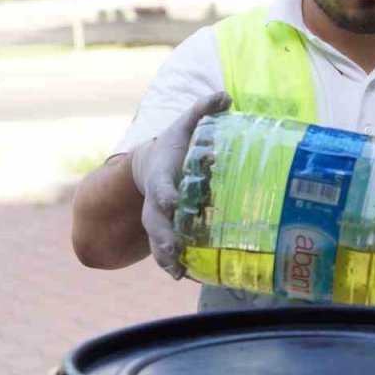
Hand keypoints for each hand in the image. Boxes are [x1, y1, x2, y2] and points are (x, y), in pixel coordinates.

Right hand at [131, 92, 231, 278]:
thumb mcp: (185, 125)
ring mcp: (159, 220)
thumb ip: (202, 110)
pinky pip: (170, 251)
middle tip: (172, 251)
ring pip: (158, 242)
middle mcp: (156, 202)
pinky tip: (193, 278)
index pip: (160, 187)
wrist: (148, 166)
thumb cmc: (173, 145)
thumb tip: (225, 96)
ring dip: (166, 258)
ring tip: (178, 273)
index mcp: (161, 176)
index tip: (171, 202)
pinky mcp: (168, 231)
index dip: (165, 194)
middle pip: (155, 223)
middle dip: (162, 238)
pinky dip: (180, 265)